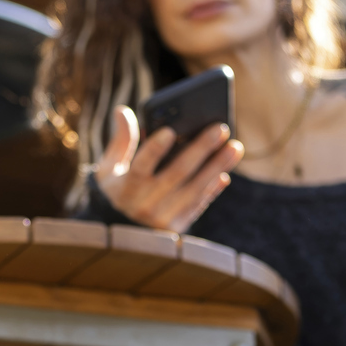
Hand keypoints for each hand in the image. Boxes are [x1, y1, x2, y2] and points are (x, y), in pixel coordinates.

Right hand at [93, 105, 241, 233]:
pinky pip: (199, 205)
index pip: (139, 167)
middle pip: (176, 174)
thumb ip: (121, 140)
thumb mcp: (110, 169)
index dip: (154, 150)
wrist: (123, 235)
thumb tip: (121, 110)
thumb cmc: (119, 190)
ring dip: (216, 167)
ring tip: (234, 147)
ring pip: (195, 189)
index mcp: (124, 187)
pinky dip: (212, 189)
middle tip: (220, 128)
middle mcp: (143, 205)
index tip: (169, 131)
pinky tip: (225, 173)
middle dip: (200, 149)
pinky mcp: (178, 228)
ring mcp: (163, 219)